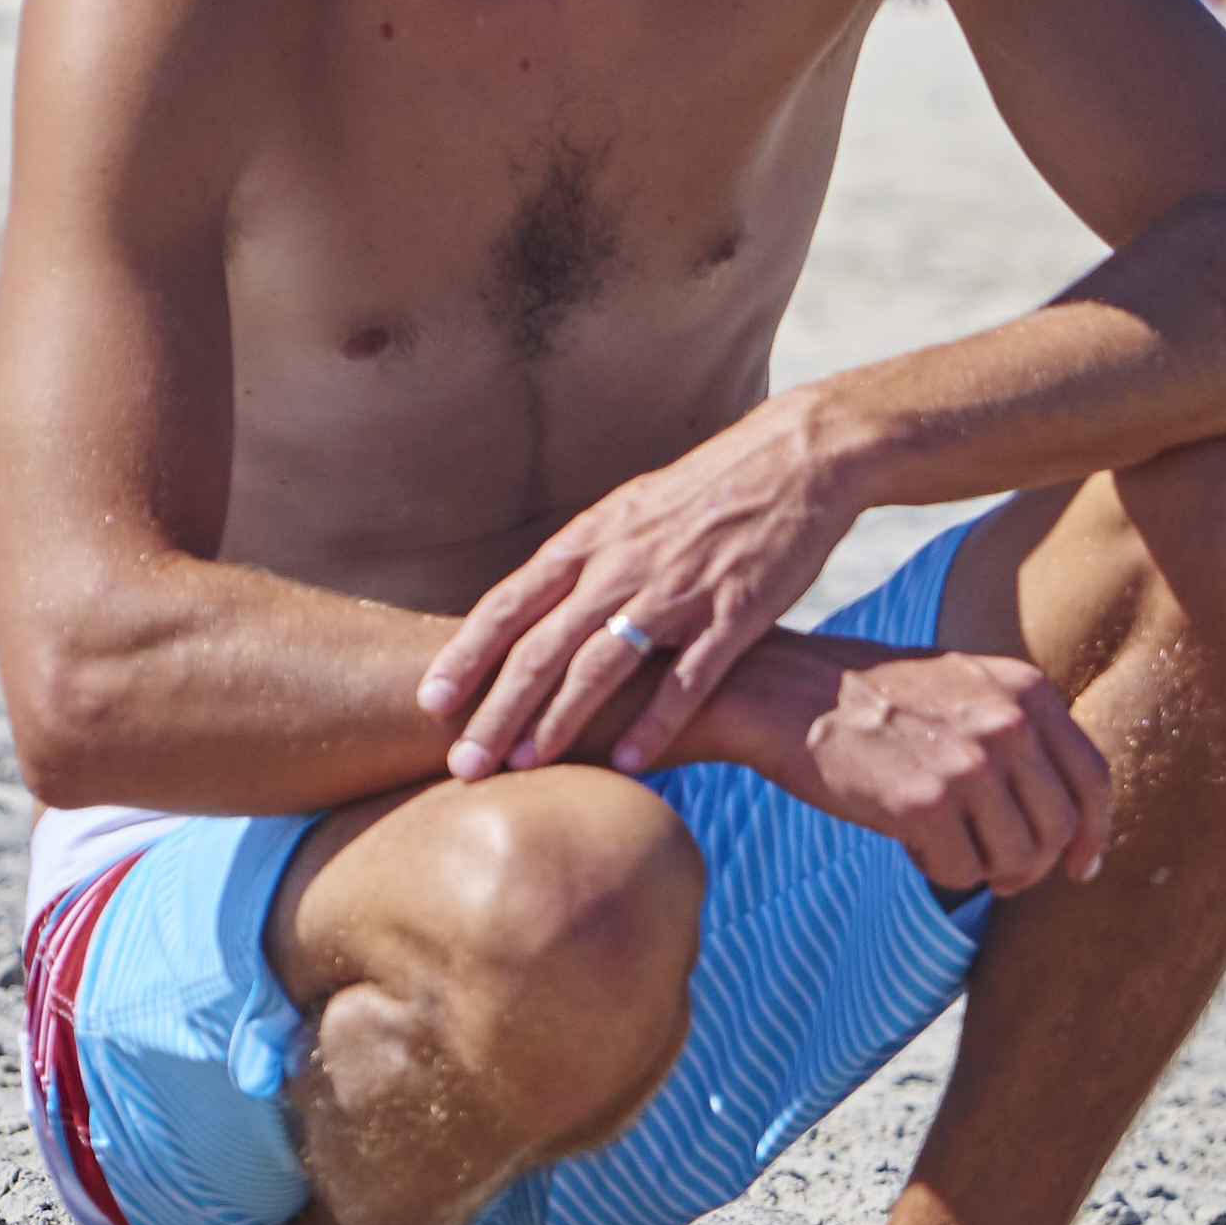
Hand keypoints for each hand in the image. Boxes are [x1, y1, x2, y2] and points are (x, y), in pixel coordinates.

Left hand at [423, 402, 858, 783]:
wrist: (796, 458)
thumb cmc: (707, 490)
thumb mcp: (628, 512)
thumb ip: (583, 561)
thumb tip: (534, 605)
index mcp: (591, 540)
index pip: (509, 604)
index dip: (467, 656)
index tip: (429, 701)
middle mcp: (622, 566)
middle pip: (543, 647)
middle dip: (498, 710)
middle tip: (464, 763)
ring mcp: (679, 590)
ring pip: (603, 665)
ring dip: (560, 720)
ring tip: (526, 766)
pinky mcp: (737, 613)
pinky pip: (688, 677)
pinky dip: (656, 721)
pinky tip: (629, 761)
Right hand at [711, 630, 1115, 894]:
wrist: (788, 691)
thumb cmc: (878, 700)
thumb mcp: (969, 688)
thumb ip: (1023, 735)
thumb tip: (1073, 823)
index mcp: (1026, 692)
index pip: (1093, 779)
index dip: (1093, 835)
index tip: (1080, 867)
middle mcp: (1007, 723)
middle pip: (1060, 829)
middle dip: (1034, 863)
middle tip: (1001, 873)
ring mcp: (968, 763)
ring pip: (1018, 858)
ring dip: (987, 870)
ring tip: (948, 845)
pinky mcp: (924, 803)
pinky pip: (963, 874)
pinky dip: (941, 872)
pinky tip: (913, 843)